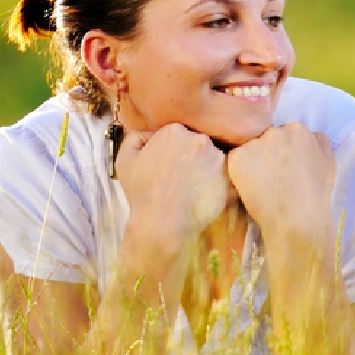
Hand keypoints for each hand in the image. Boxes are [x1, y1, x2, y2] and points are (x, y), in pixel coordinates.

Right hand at [115, 123, 229, 244]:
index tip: (167, 166)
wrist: (163, 223)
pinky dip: (216, 182)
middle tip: (179, 178)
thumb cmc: (142, 194)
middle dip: (189, 157)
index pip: (178, 134)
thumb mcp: (125, 160)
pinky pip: (224, 175)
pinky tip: (203, 194)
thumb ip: (134, 138)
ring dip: (205, 168)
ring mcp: (217, 157)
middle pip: (196, 144)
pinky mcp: (229, 175)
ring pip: (212, 158)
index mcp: (174, 130)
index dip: (171, 151)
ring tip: (191, 188)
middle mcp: (199, 138)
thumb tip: (148, 134)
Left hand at [226, 123, 335, 246]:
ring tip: (263, 185)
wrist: (297, 219)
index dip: (285, 152)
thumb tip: (310, 134)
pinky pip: (236, 160)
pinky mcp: (237, 158)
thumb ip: (318, 141)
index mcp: (298, 130)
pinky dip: (240, 173)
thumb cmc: (316, 195)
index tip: (286, 168)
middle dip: (269, 153)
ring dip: (254, 162)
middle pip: (267, 137)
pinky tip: (253, 187)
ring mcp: (255, 144)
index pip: (286, 134)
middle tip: (274, 177)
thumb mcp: (328, 162)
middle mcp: (275, 131)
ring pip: (250, 148)